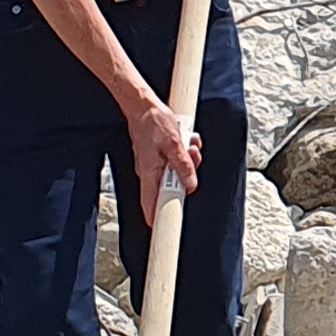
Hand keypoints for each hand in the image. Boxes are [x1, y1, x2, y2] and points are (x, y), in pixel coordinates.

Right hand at [129, 95, 200, 224]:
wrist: (142, 104)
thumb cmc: (154, 121)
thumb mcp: (174, 143)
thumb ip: (183, 165)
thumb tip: (190, 185)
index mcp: (150, 172)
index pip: (150, 204)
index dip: (156, 219)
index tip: (162, 231)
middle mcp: (150, 172)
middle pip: (172, 187)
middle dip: (187, 177)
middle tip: (192, 158)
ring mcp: (154, 164)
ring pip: (177, 172)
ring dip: (189, 160)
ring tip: (190, 144)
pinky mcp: (159, 156)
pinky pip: (176, 160)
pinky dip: (185, 152)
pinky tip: (187, 140)